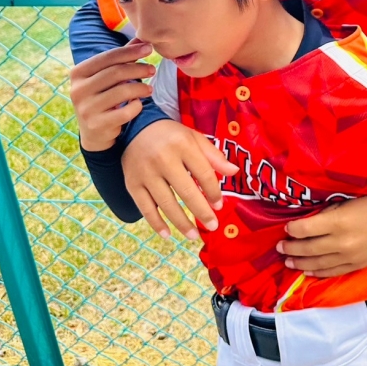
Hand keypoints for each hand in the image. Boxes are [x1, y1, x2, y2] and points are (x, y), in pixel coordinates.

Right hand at [70, 40, 155, 151]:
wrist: (93, 131)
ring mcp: (86, 108)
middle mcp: (78, 90)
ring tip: (150, 89)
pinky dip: (136, 106)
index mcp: (78, 73)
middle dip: (138, 69)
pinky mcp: (97, 124)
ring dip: (140, 88)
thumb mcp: (107, 77)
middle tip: (152, 69)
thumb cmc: (103, 96)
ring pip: (122, 92)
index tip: (149, 48)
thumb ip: (121, 58)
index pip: (108, 57)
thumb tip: (141, 38)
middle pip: (116, 73)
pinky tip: (138, 104)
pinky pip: (125, 112)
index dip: (130, 51)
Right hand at [122, 119, 237, 239]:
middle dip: (202, 212)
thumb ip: (213, 156)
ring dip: (181, 223)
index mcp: (183, 145)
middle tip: (213, 226)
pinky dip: (156, 223)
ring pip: (166, 203)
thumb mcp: (194, 138)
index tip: (219, 205)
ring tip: (194, 236)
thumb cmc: (171, 136)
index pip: (203, 173)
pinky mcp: (132, 184)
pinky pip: (145, 208)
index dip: (214, 191)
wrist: (136, 129)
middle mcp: (163, 159)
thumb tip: (234, 172)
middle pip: (186, 191)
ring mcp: (146, 173)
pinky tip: (167, 235)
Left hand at [276, 192, 366, 276]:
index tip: (286, 227)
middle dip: (291, 248)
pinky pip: (332, 272)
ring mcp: (349, 257)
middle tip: (279, 246)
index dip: (293, 229)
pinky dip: (317, 272)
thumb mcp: (347, 202)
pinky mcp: (356, 266)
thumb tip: (308, 222)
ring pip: (318, 263)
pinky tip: (306, 270)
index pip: (307, 228)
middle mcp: (342, 243)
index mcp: (339, 222)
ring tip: (287, 260)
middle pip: (309, 248)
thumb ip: (328, 213)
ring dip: (299, 262)